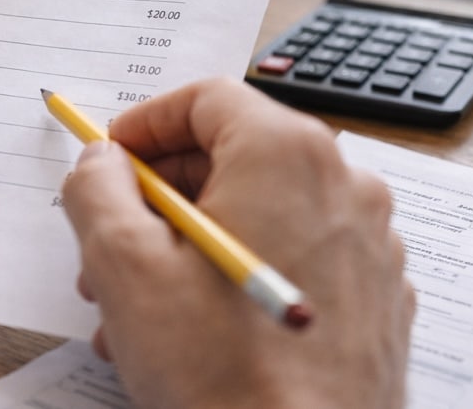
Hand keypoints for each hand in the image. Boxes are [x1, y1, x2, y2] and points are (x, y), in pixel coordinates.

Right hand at [62, 78, 413, 408]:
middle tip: (110, 238)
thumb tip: (102, 162)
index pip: (207, 99)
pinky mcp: (375, 297)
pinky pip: (293, 257)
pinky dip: (237, 273)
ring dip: (187, 244)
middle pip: (233, 155)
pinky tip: (190, 327)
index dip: (145, 124)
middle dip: (159, 195)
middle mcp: (342, 186)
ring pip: (258, 213)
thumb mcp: (122, 264)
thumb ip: (97, 189)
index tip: (108, 160)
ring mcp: (368, 245)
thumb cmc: (222, 374)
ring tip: (136, 302)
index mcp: (287, 156)